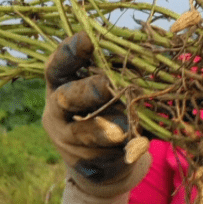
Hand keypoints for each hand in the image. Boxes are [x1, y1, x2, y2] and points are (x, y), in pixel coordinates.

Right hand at [43, 31, 150, 196]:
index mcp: (58, 86)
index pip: (56, 67)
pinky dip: (126, 148)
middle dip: (89, 91)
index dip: (69, 52)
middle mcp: (57, 112)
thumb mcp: (101, 87)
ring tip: (124, 127)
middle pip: (66, 99)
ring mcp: (68, 141)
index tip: (87, 38)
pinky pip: (105, 156)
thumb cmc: (103, 108)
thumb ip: (113, 70)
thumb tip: (146, 44)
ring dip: (105, 128)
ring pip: (84, 133)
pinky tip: (141, 144)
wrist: (100, 160)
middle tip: (108, 83)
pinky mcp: (87, 164)